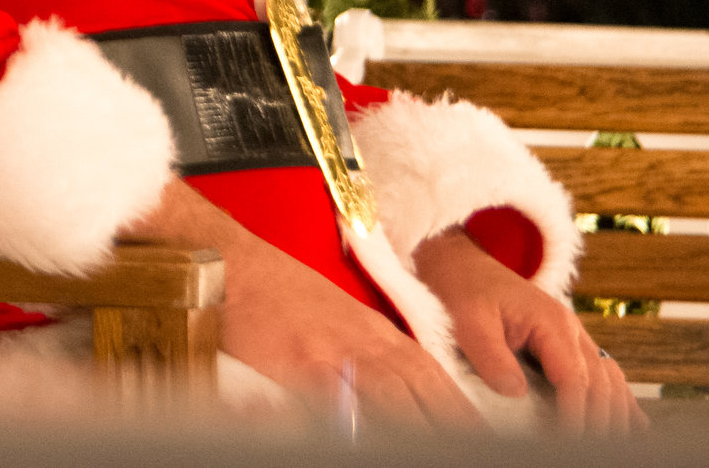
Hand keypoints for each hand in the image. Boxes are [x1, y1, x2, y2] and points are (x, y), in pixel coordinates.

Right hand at [126, 180, 482, 426]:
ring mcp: (336, 354)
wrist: (230, 261)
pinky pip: (340, 404)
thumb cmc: (273, 289)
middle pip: (423, 389)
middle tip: (475, 446)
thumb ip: (365, 348)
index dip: (459, 409)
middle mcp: (364, 342)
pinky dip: (361, 424)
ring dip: (420, 425)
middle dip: (453, 423)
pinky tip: (369, 438)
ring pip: (395, 397)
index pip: (431, 375)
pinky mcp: (302, 365)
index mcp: (373, 331)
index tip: (478, 434)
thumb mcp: (333, 314)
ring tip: (443, 447)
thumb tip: (395, 386)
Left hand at [413, 228, 646, 431]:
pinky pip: (601, 372)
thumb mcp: (467, 321)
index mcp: (550, 321)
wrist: (459, 263)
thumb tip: (516, 392)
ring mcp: (572, 334)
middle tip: (589, 450)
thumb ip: (490, 356)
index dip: (575, 416)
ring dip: (615, 413)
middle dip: (599, 421)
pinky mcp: (565, 342)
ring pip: (608, 379)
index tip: (569, 443)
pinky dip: (619, 398)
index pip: (574, 379)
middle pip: (599, 384)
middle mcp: (570, 328)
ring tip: (614, 444)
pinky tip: (636, 423)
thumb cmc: (461, 290)